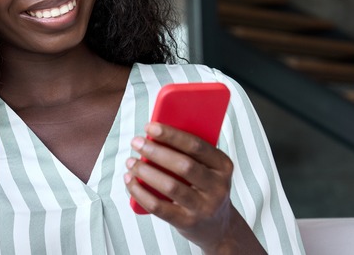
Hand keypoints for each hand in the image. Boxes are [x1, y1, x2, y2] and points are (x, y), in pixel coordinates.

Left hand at [124, 123, 261, 253]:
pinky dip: (140, 192)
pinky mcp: (187, 222)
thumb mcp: (208, 169)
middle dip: (155, 151)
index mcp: (223, 166)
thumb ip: (189, 153)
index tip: (150, 127)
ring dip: (145, 171)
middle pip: (183, 165)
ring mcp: (203, 207)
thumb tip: (154, 135)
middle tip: (136, 142)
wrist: (218, 227)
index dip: (171, 135)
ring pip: (170, 186)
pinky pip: (159, 207)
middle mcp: (217, 187)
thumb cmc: (204, 188)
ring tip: (131, 162)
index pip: (196, 146)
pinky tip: (130, 181)